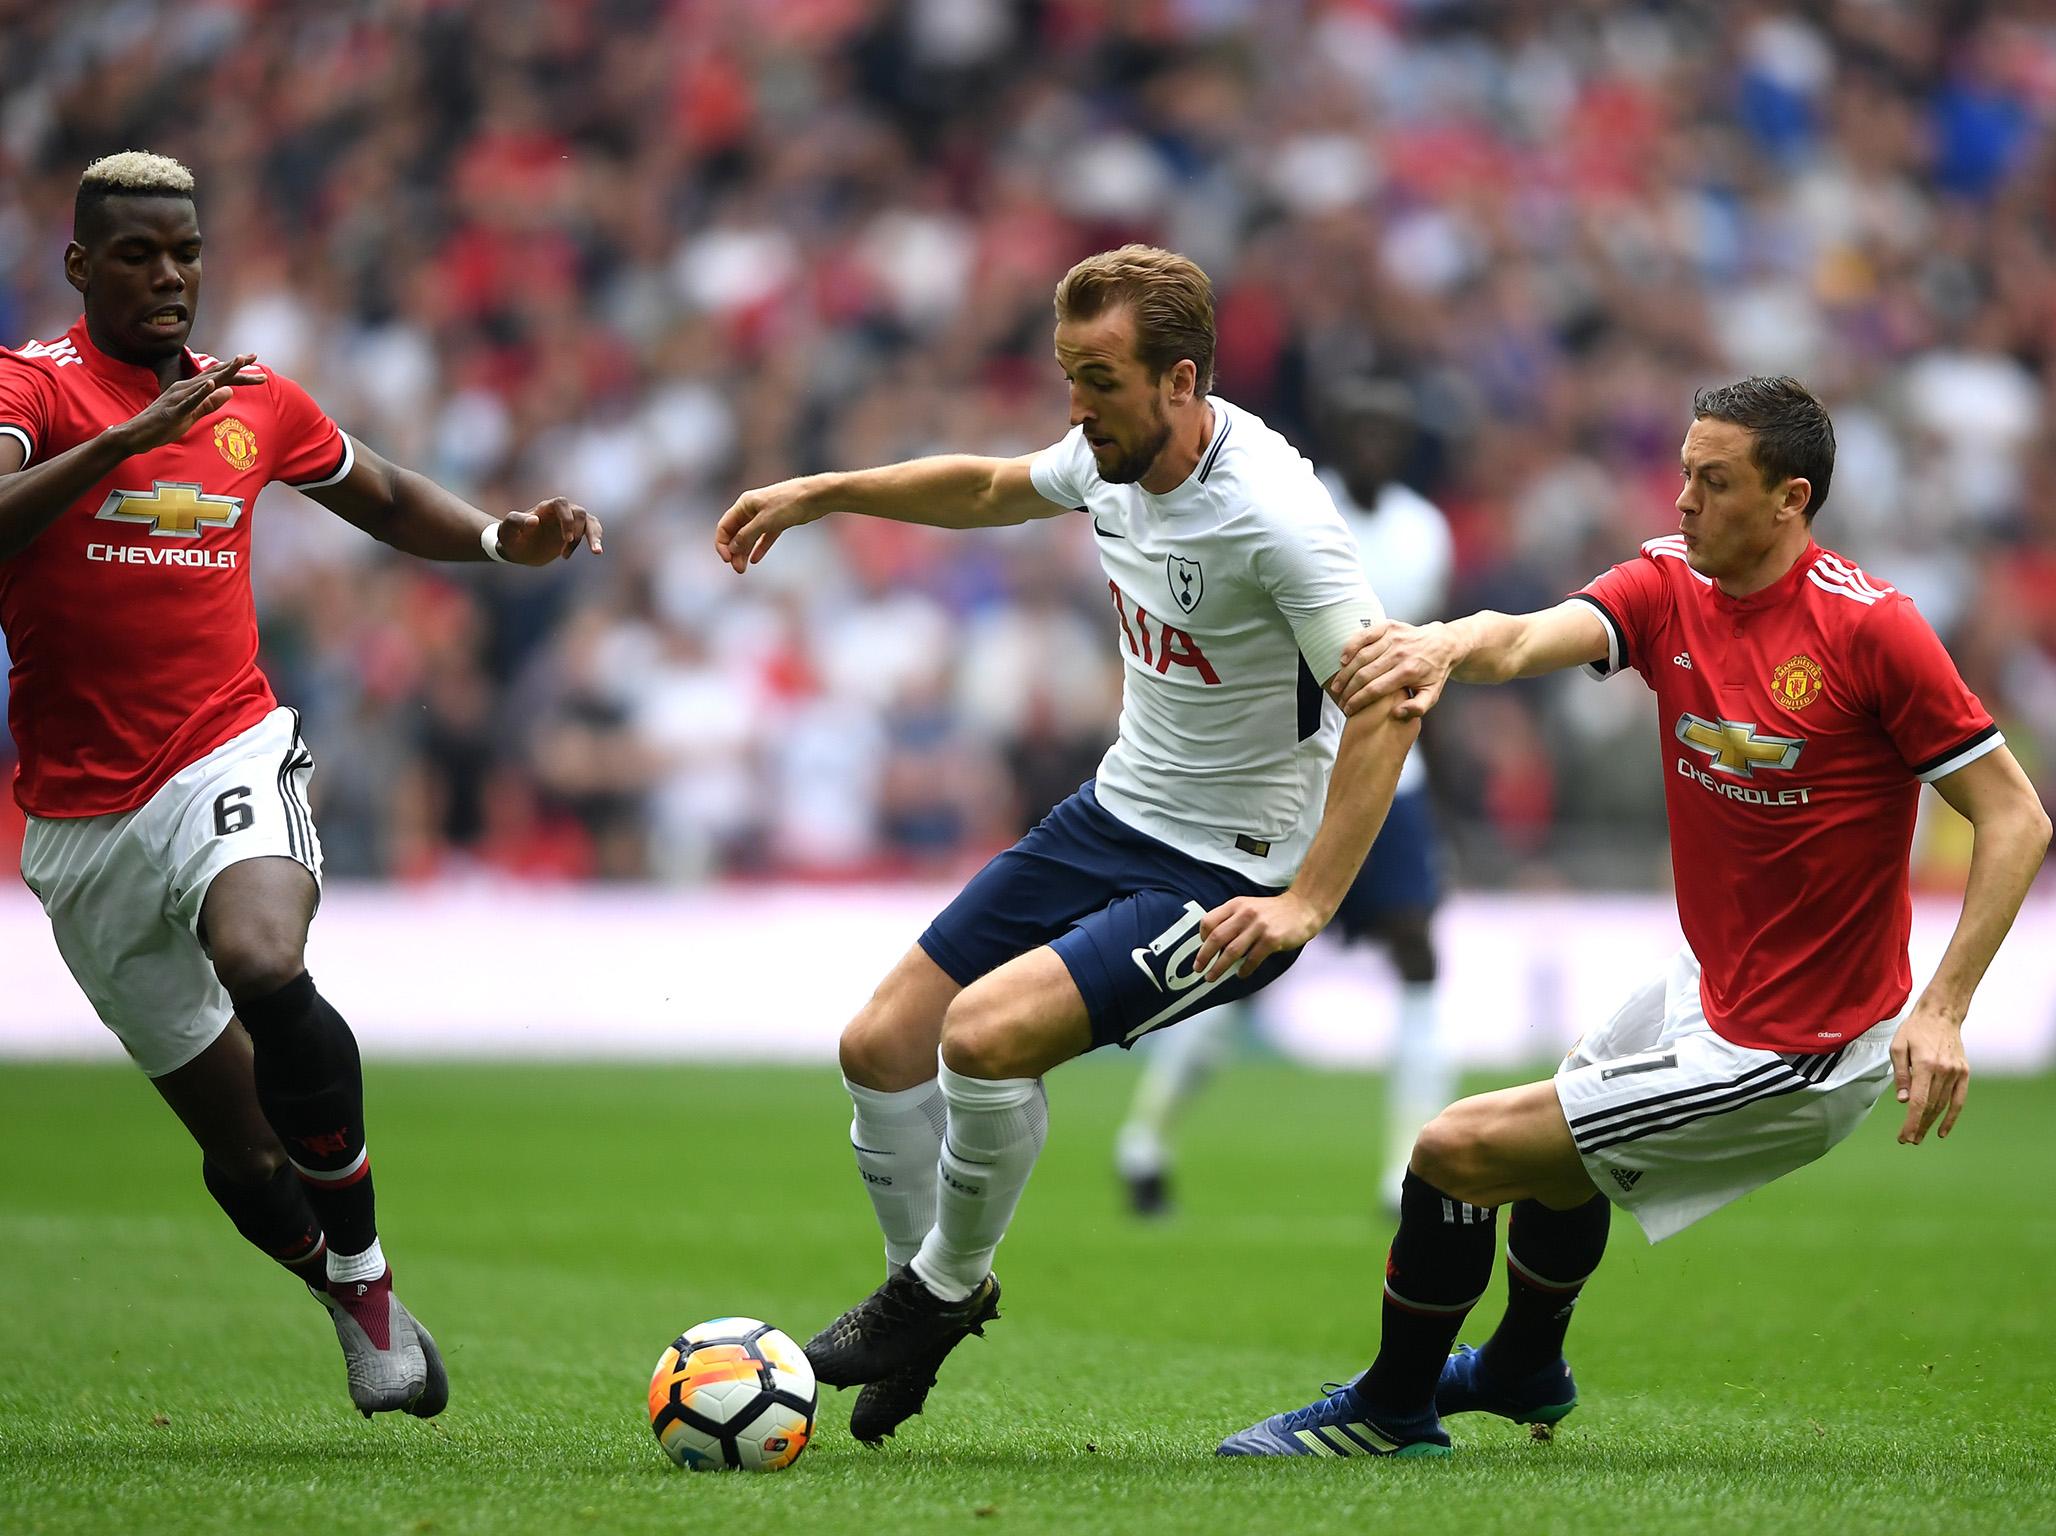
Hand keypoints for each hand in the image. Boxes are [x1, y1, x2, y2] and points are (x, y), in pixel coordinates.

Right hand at [114, 353, 264, 454]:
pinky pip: (190, 400)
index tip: (254, 361)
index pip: (217, 377)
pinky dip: (201, 392)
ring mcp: (179, 398)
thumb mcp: (193, 415)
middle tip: (254, 355)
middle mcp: (185, 388)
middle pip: (215, 375)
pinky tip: (212, 384)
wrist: (136, 435)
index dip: (236, 370)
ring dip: (222, 372)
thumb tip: (230, 391)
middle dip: (236, 365)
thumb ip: (210, 403)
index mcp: (190, 389)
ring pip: (205, 383)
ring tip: (239, 361)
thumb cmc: (163, 425)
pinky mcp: (174, 410)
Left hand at [494, 497, 602, 563]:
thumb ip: (517, 522)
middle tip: (571, 552)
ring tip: (596, 552)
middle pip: (580, 512)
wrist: (518, 549)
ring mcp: (569, 521)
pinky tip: (595, 551)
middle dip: (581, 532)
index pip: (562, 504)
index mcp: (544, 508)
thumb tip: (534, 520)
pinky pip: (592, 530)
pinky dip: (595, 539)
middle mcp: (559, 512)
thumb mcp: (507, 531)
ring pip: (589, 521)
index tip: (566, 539)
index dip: (567, 519)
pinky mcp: (575, 532)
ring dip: (594, 536)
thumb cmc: (511, 538)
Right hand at [714, 477, 824, 572]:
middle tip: (738, 569)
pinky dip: (759, 547)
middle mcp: (751, 509)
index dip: (722, 544)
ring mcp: (765, 515)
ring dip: (745, 552)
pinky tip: (755, 559)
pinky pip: (764, 537)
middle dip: (734, 551)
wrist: (815, 496)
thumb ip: (747, 535)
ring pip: (749, 536)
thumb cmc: (789, 504)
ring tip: (743, 568)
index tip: (727, 559)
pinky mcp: (778, 521)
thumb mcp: (765, 521)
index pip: (724, 526)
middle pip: (736, 533)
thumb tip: (732, 548)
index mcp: (744, 505)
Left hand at [1194, 891, 1324, 981]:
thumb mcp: (1248, 906)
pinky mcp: (1272, 939)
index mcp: (1236, 905)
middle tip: (1198, 969)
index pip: (1209, 921)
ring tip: (1212, 977)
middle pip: (1217, 938)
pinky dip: (1244, 969)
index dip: (1201, 938)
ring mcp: (1259, 926)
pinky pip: (1252, 959)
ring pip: (1231, 951)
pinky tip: (1240, 974)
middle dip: (1204, 957)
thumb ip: (1231, 919)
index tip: (1201, 950)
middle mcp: (1245, 914)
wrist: (1303, 907)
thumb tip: (1213, 942)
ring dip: (1219, 967)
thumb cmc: (1273, 911)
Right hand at [1334, 620, 1456, 718]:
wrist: (1444, 644)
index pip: (1375, 689)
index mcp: (1408, 672)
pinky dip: (1350, 647)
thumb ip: (1417, 709)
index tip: (1348, 709)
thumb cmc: (1435, 672)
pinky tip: (1342, 660)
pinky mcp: (1389, 626)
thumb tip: (1395, 714)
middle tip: (1340, 700)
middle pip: (1365, 674)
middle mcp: (1399, 653)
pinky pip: (1364, 635)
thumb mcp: (1432, 695)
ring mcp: (1393, 638)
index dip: (1358, 701)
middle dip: (1348, 689)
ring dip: (1345, 672)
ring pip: (1361, 656)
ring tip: (1337, 685)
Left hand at [1889, 1003, 1969, 1143]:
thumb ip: (1901, 1074)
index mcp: (1925, 1064)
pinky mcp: (1964, 1073)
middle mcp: (1943, 1071)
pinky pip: (1959, 1100)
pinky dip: (1951, 1117)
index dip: (1911, 1122)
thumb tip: (1902, 1101)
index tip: (1904, 1137)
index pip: (1918, 1101)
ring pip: (1943, 1105)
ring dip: (1930, 1123)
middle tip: (1908, 1141)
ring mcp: (1956, 1073)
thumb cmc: (1914, 1030)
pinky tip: (1942, 1131)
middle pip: (1931, 1107)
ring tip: (1918, 1136)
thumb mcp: (1898, 1047)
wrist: (1941, 1015)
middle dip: (1918, 1126)